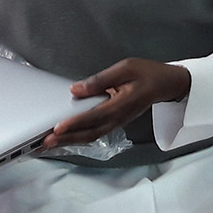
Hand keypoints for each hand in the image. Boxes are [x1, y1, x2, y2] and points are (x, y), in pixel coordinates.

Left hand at [42, 58, 190, 147]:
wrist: (166, 85)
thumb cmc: (148, 74)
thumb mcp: (126, 68)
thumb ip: (100, 80)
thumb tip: (77, 89)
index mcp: (121, 104)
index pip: (93, 116)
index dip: (74, 123)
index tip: (57, 127)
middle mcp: (117, 118)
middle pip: (89, 133)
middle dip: (66, 139)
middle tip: (45, 142)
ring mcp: (116, 122)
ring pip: (90, 136)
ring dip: (69, 141)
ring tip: (50, 144)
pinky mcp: (114, 122)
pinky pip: (94, 133)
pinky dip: (78, 138)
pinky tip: (66, 138)